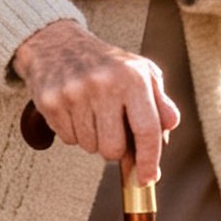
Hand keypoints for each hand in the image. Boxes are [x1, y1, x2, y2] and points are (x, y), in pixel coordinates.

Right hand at [12, 20, 180, 178]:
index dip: (149, 160)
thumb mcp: (140, 72)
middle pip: (113, 149)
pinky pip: (68, 139)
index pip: (147, 130)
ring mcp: (74, 92)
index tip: (147, 178)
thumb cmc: (105, 63)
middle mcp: (103, 83)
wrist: (55, 42)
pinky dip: (73, 131)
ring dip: (93, 138)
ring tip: (90, 112)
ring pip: (90, 147)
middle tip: (110, 127)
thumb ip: (160, 100)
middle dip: (114, 147)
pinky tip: (73, 109)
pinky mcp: (50, 101)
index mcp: (131, 77)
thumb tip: (170, 125)